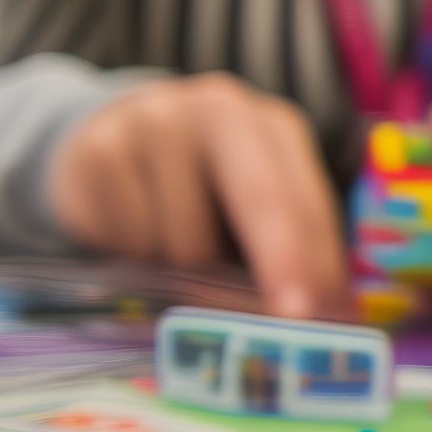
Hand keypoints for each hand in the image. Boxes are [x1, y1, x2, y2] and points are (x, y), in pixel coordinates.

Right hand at [48, 74, 350, 316]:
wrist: (110, 140)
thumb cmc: (201, 187)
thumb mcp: (254, 201)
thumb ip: (294, 250)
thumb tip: (333, 319)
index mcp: (272, 126)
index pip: (307, 199)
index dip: (320, 259)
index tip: (331, 313)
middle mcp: (217, 112)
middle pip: (259, 195)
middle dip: (281, 259)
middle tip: (291, 315)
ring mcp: (153, 124)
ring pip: (184, 237)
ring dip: (184, 272)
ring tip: (172, 253)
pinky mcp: (97, 150)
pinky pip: (126, 238)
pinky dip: (131, 256)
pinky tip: (128, 233)